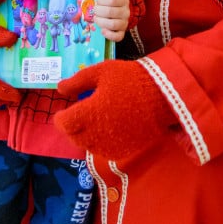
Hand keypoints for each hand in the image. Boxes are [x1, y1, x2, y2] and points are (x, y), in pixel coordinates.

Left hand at [55, 59, 173, 159]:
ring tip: (93, 121)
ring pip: (87, 146)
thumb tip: (59, 88)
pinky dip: (100, 143)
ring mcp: (111, 145)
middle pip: (74, 137)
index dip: (60, 118)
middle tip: (78, 115)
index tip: (63, 111)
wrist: (163, 95)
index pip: (64, 124)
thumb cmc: (130, 79)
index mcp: (89, 113)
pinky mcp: (124, 151)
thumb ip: (78, 81)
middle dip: (72, 126)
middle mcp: (97, 134)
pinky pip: (104, 151)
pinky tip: (107, 130)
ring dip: (85, 135)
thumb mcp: (102, 72)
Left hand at [94, 0, 129, 40]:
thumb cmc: (113, 1)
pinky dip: (109, 35)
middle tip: (94, 10)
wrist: (120, 14)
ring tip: (95, 19)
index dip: (103, 0)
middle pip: (111, 12)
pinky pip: (117, 37)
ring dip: (101, 22)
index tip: (97, 0)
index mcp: (123, 0)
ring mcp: (124, 23)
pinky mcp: (121, 33)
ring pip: (113, 25)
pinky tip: (102, 31)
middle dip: (99, 11)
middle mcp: (125, 12)